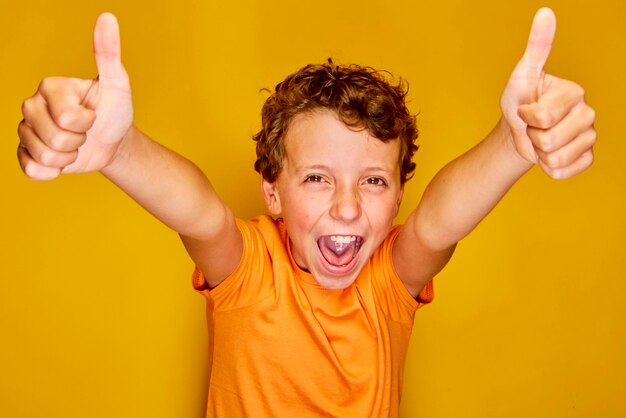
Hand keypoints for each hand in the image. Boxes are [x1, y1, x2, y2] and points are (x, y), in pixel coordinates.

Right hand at [17, 13, 132, 179]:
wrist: (113, 142)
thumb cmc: (114, 112)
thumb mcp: (116, 83)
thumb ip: (108, 53)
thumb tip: (108, 18)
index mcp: (50, 87)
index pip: (67, 117)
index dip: (87, 122)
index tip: (93, 114)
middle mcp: (32, 105)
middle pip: (55, 139)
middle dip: (79, 141)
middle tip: (85, 131)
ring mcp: (27, 130)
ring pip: (45, 156)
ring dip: (69, 157)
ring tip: (76, 144)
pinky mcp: (27, 153)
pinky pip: (32, 169)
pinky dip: (54, 171)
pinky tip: (63, 160)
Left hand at [500, 8, 595, 178]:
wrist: (518, 133)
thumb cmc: (519, 102)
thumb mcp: (521, 76)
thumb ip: (536, 47)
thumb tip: (545, 12)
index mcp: (574, 92)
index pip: (543, 116)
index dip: (525, 117)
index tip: (526, 108)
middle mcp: (588, 113)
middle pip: (549, 139)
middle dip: (531, 136)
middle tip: (532, 126)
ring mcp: (589, 136)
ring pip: (555, 157)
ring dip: (538, 153)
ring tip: (538, 139)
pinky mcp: (586, 158)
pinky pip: (563, 171)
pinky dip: (547, 168)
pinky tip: (547, 154)